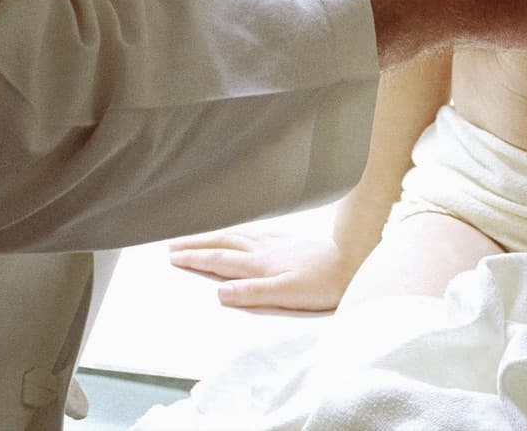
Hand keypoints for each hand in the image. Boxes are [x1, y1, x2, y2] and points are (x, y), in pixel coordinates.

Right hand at [167, 226, 358, 311]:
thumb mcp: (287, 294)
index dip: (196, 258)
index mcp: (260, 265)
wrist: (353, 257)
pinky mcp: (289, 240)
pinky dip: (237, 231)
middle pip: (224, 243)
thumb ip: (253, 292)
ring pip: (237, 235)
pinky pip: (253, 232)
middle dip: (197, 243)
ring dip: (214, 235)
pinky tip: (240, 231)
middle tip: (173, 244)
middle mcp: (264, 250)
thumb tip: (219, 292)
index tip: (173, 256)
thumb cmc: (323, 282)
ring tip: (198, 236)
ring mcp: (277, 242)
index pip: (220, 260)